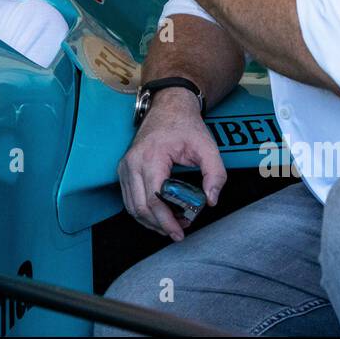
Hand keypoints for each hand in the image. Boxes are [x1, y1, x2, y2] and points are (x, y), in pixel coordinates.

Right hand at [118, 89, 225, 241]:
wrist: (168, 107)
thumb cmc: (185, 126)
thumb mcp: (207, 147)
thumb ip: (215, 174)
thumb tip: (211, 200)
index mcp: (151, 156)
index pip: (154, 198)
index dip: (167, 220)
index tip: (181, 231)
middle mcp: (132, 162)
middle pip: (140, 207)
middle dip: (160, 225)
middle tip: (179, 232)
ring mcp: (125, 166)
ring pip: (131, 206)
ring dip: (150, 221)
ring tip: (171, 226)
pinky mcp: (124, 170)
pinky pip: (129, 199)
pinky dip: (142, 212)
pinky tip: (159, 216)